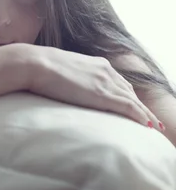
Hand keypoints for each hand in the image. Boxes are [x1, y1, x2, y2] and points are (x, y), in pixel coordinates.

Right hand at [18, 44, 160, 129]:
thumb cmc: (40, 66)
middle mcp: (106, 70)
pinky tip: (146, 124)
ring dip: (145, 114)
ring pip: (133, 100)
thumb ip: (71, 75)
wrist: (36, 64)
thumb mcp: (62, 67)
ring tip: (153, 125)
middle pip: (129, 91)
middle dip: (140, 105)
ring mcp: (105, 82)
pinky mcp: (102, 94)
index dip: (128, 95)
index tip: (133, 104)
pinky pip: (129, 107)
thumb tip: (64, 82)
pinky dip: (140, 116)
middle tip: (149, 118)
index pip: (118, 81)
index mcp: (96, 63)